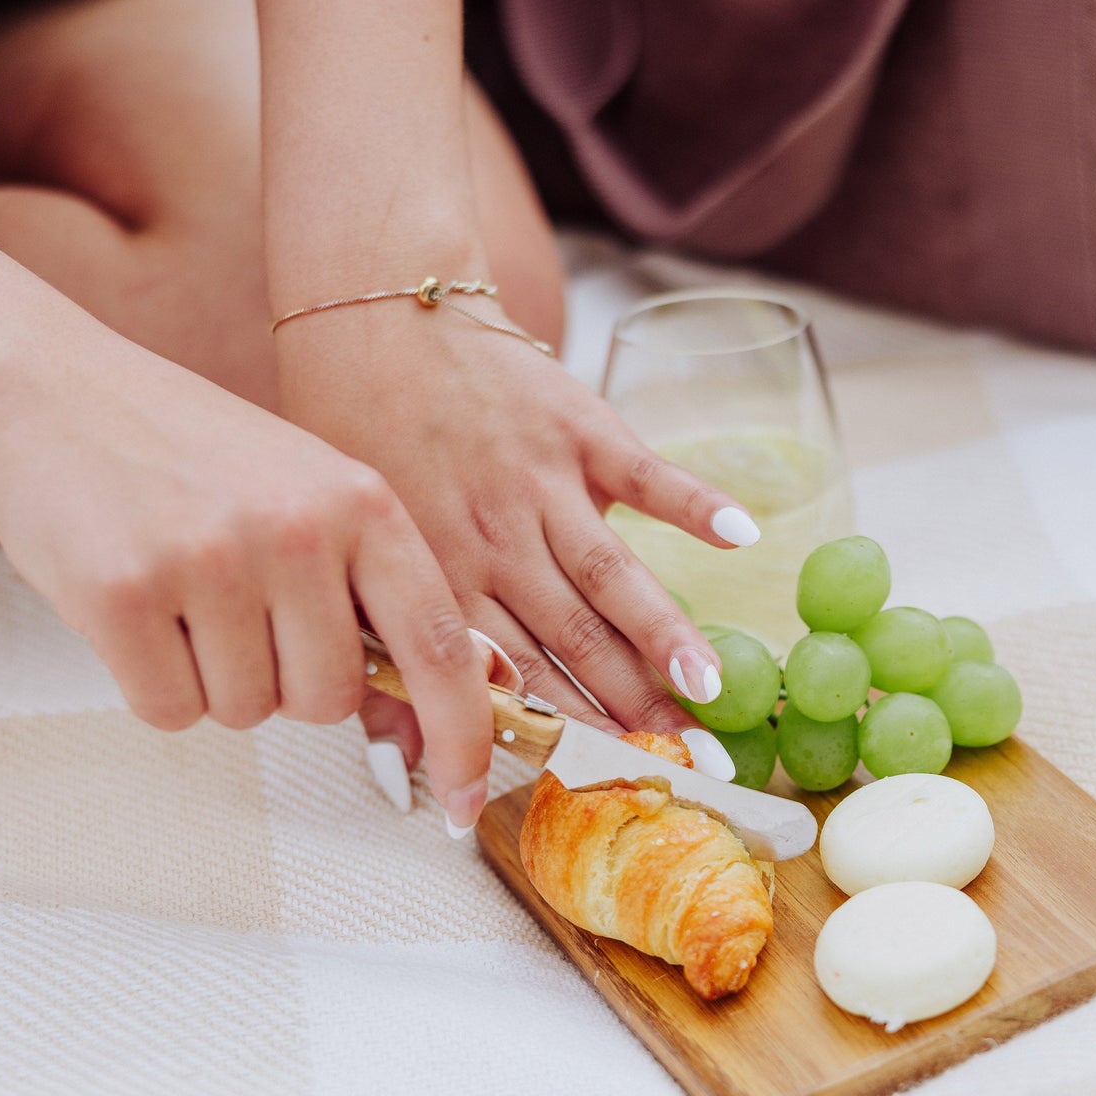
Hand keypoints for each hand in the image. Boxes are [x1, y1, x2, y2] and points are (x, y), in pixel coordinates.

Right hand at [0, 336, 498, 827]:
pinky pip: (169, 710)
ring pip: (246, 712)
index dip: (461, 735)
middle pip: (329, 701)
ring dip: (214, 680)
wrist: (51, 390)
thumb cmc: (189, 450)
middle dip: (286, 684)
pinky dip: (152, 684)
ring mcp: (211, 561)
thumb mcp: (309, 488)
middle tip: (241, 614)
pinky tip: (136, 611)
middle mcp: (297, 531)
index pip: (440, 645)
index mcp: (361, 503)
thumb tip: (423, 702)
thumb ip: (369, 582)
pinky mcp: (125, 596)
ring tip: (182, 595)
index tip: (462, 800)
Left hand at [273, 299, 754, 741]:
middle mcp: (495, 540)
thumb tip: (407, 751)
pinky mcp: (578, 426)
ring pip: (610, 575)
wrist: (375, 313)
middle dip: (630, 710)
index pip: (512, 676)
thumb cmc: (358, 435)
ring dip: (663, 636)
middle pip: (574, 642)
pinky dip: (694, 502)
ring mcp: (542, 483)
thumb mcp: (354, 546)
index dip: (563, 736)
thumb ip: (385, 646)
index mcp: (440, 578)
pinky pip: (644, 471)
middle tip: (686, 765)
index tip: (608, 782)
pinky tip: (741, 537)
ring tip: (708, 692)